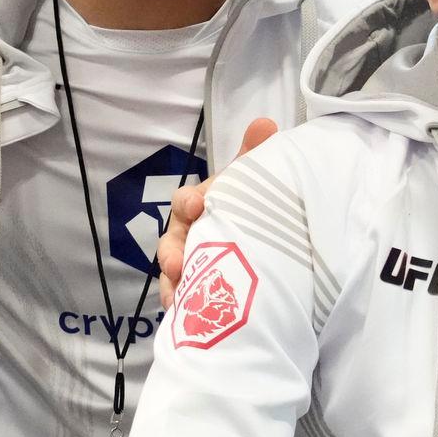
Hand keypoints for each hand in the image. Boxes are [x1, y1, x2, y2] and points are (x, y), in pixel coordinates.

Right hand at [157, 117, 276, 306]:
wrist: (255, 241)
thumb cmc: (243, 206)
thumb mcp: (248, 183)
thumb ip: (252, 156)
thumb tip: (266, 123)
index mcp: (200, 205)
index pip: (187, 200)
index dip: (190, 202)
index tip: (197, 206)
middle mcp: (188, 233)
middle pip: (172, 241)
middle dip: (172, 252)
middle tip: (176, 263)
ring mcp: (188, 261)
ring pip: (174, 272)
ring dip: (173, 283)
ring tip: (176, 297)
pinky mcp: (193, 286)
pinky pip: (182, 296)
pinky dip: (181, 304)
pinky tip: (181, 313)